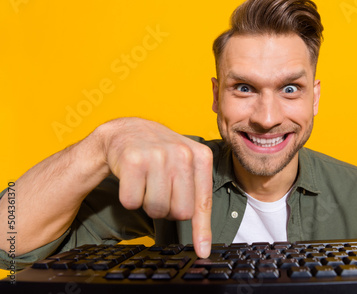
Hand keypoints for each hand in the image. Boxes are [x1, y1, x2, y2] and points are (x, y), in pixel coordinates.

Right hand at [99, 117, 212, 257]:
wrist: (127, 131)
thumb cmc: (160, 155)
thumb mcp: (185, 166)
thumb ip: (196, 198)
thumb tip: (203, 244)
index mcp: (201, 156)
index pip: (203, 202)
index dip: (202, 230)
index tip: (202, 250)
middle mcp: (182, 153)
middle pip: (180, 212)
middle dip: (168, 210)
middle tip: (161, 192)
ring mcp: (158, 155)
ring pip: (156, 209)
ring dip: (148, 204)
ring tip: (147, 183)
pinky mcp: (133, 160)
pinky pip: (131, 202)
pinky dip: (129, 197)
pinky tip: (132, 179)